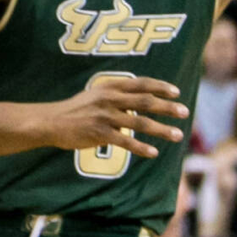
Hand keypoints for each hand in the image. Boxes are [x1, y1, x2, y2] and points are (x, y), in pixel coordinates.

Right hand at [37, 72, 188, 158]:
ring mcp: (105, 116)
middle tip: (185, 112)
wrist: (51, 121)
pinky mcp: (100, 134)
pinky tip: (153, 153)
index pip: (141, 84)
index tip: (177, 92)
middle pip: (146, 102)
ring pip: (140, 123)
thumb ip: (117, 95)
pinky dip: (141, 148)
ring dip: (161, 130)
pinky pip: (126, 142)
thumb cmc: (75, 109)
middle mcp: (110, 99)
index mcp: (110, 87)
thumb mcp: (96, 94)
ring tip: (177, 135)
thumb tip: (140, 100)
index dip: (160, 87)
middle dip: (168, 107)